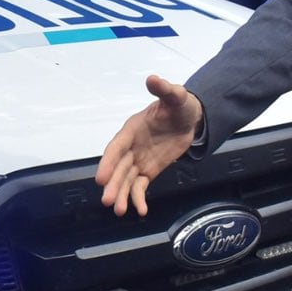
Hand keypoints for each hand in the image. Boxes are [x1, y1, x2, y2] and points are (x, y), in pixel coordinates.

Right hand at [95, 75, 202, 215]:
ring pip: (126, 180)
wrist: (190, 118)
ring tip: (119, 211)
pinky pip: (141, 186)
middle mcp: (131, 147)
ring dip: (121, 195)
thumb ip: (165, 90)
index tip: (101, 178)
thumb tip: (153, 79)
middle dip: (113, 185)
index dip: (108, 162)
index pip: (116, 147)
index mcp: (132, 130)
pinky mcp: (149, 170)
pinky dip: (138, 198)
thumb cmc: (180, 106)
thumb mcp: (175, 96)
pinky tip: (141, 211)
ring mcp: (139, 160)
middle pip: (118, 168)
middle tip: (108, 201)